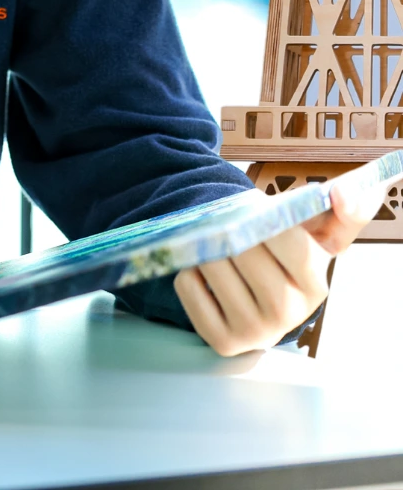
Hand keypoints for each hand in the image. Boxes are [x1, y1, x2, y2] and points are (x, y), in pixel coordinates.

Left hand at [173, 174, 385, 356]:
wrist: (257, 294)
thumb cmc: (285, 254)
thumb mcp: (318, 233)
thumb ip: (344, 210)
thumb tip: (342, 192)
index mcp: (316, 286)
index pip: (293, 245)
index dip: (268, 220)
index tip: (258, 209)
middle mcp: (290, 315)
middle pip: (247, 254)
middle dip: (233, 229)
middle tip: (230, 224)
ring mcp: (256, 333)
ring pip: (214, 266)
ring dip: (206, 246)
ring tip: (217, 247)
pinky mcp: (223, 341)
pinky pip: (189, 287)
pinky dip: (189, 272)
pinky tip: (206, 274)